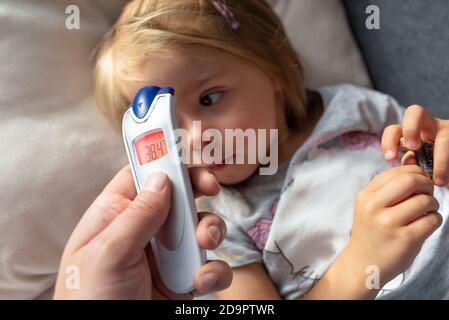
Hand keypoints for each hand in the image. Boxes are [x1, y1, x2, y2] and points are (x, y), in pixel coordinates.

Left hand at [54, 165, 231, 298]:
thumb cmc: (89, 301)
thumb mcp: (106, 254)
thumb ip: (137, 215)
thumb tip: (163, 178)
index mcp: (116, 216)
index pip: (143, 174)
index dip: (165, 157)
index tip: (188, 148)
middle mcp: (145, 231)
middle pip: (179, 195)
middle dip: (198, 189)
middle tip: (210, 186)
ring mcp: (167, 255)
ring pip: (201, 227)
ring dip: (211, 230)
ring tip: (205, 242)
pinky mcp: (185, 279)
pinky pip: (211, 265)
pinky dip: (214, 271)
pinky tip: (201, 282)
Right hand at [346, 165, 441, 286]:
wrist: (363, 264)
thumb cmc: (372, 231)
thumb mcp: (370, 206)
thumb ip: (389, 186)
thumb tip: (413, 161)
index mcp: (365, 195)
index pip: (397, 172)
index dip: (415, 174)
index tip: (419, 183)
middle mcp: (374, 207)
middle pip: (411, 181)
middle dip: (426, 184)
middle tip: (427, 193)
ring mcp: (389, 223)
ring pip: (425, 200)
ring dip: (433, 203)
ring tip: (426, 211)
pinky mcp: (405, 239)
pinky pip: (432, 219)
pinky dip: (435, 219)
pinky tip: (426, 224)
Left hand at [382, 104, 448, 185]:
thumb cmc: (431, 168)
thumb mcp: (418, 166)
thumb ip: (411, 162)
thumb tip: (408, 160)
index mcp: (410, 133)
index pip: (394, 129)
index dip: (389, 140)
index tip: (390, 159)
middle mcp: (427, 125)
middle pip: (415, 111)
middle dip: (411, 129)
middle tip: (413, 147)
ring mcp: (446, 130)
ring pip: (443, 137)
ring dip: (441, 161)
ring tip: (439, 181)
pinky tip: (448, 179)